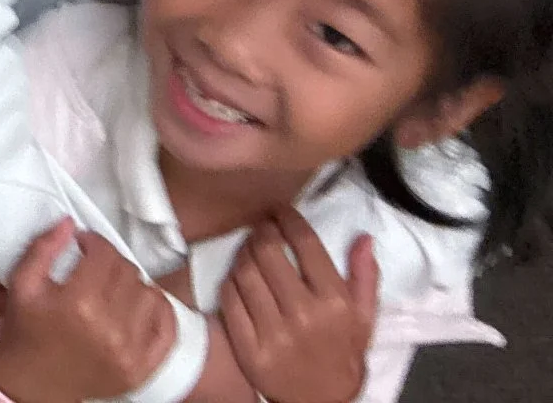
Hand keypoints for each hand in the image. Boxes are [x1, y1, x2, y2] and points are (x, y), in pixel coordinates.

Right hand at [0, 221, 174, 402]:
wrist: (32, 382)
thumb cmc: (26, 329)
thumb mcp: (22, 283)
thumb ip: (43, 248)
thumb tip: (70, 223)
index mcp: (78, 304)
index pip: (105, 255)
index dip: (95, 242)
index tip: (85, 244)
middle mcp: (109, 329)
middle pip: (128, 272)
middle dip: (111, 262)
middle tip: (96, 266)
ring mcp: (129, 352)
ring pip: (150, 294)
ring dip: (133, 285)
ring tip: (114, 288)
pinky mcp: (142, 369)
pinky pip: (167, 327)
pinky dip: (159, 310)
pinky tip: (140, 304)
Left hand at [222, 212, 376, 402]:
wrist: (320, 401)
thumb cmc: (342, 353)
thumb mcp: (363, 319)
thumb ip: (364, 277)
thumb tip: (363, 237)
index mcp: (335, 303)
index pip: (306, 245)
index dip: (289, 220)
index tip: (281, 211)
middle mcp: (304, 315)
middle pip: (269, 253)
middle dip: (262, 232)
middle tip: (262, 227)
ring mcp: (273, 333)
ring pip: (245, 272)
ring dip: (244, 253)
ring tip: (249, 249)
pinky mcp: (248, 347)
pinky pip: (229, 298)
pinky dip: (230, 281)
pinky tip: (238, 277)